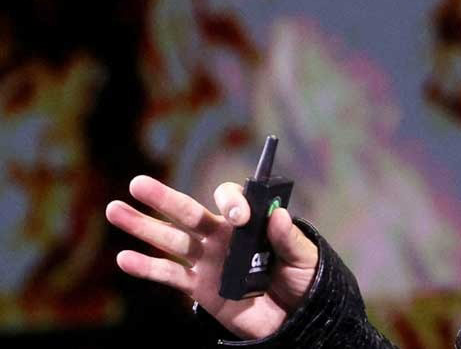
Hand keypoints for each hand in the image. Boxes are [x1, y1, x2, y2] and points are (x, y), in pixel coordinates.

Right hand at [105, 175, 317, 339]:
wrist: (297, 318)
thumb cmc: (304, 280)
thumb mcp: (304, 257)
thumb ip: (288, 238)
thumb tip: (277, 213)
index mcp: (249, 224)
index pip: (231, 200)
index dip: (232, 202)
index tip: (238, 217)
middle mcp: (222, 237)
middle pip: (188, 213)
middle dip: (163, 199)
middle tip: (137, 183)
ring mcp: (208, 261)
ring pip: (170, 240)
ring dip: (143, 226)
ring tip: (114, 209)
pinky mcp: (200, 288)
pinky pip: (170, 276)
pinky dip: (147, 268)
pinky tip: (124, 258)